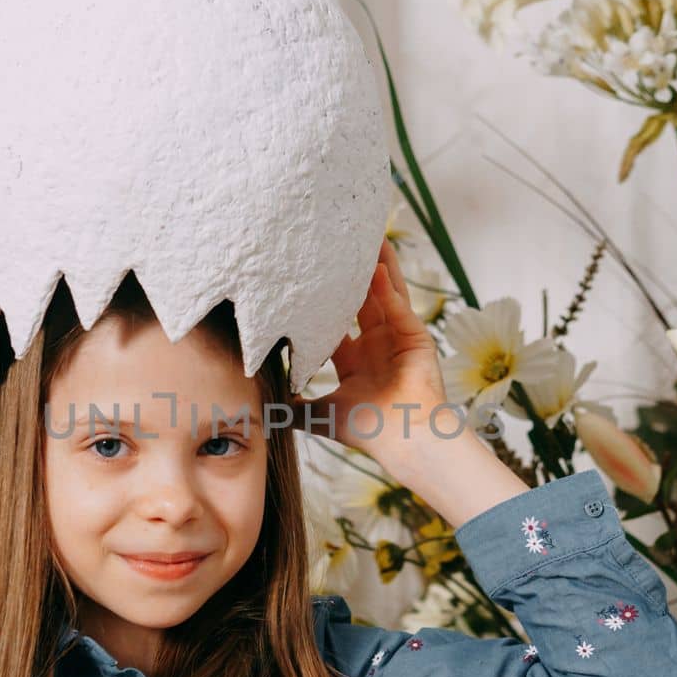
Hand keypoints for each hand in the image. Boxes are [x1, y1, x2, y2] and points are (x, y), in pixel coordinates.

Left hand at [290, 239, 448, 471]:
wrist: (403, 439)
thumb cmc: (367, 430)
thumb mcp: (319, 416)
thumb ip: (293, 408)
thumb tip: (261, 406)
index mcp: (354, 360)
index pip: (332, 322)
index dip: (319, 301)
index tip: (303, 278)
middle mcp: (376, 344)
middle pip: (359, 299)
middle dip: (348, 274)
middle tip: (333, 245)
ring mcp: (397, 337)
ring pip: (383, 293)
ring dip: (375, 266)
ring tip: (365, 237)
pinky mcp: (415, 335)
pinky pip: (398, 304)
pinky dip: (387, 286)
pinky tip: (376, 265)